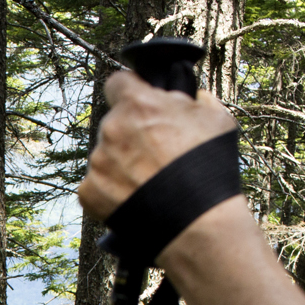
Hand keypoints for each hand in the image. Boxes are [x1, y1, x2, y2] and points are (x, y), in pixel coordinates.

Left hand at [77, 71, 239, 223]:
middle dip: (131, 133)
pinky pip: (96, 185)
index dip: (130, 89)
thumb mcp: (215, 118)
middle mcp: (110, 129)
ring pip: (106, 155)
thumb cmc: (210, 167)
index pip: (118, 82)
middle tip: (154, 153)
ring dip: (121, 163)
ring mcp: (97, 162)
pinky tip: (134, 198)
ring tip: (149, 182)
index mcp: (137, 104)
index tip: (139, 100)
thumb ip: (194, 99)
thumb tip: (189, 96)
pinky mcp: (89, 192)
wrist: (197, 221)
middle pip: (114, 123)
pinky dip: (111, 191)